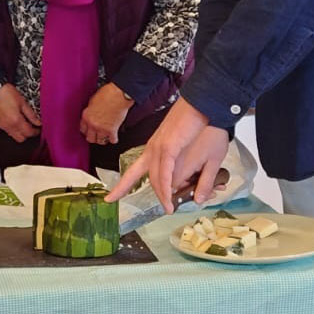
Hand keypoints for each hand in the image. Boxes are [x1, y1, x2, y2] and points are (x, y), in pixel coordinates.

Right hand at [0, 83, 40, 142]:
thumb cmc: (7, 93)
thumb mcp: (23, 103)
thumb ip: (31, 115)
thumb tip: (38, 122)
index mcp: (16, 121)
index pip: (28, 133)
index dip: (35, 132)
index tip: (38, 129)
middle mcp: (8, 126)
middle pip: (21, 139)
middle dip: (27, 134)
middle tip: (32, 127)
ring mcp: (2, 125)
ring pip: (13, 136)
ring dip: (20, 133)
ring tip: (23, 123)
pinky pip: (7, 131)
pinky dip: (13, 129)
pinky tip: (15, 121)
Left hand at [79, 83, 132, 146]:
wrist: (119, 95)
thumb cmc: (108, 94)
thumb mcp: (93, 100)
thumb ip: (90, 110)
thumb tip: (91, 113)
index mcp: (86, 116)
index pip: (82, 129)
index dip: (87, 130)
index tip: (89, 130)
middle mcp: (92, 124)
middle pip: (90, 138)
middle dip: (94, 137)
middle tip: (97, 134)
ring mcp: (102, 128)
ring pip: (100, 141)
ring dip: (103, 139)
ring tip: (105, 136)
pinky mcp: (112, 130)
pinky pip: (112, 140)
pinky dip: (114, 139)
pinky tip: (114, 136)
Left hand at [105, 97, 228, 211]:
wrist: (204, 106)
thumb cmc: (203, 127)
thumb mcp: (198, 156)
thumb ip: (195, 177)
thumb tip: (193, 194)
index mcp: (155, 150)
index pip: (133, 173)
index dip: (121, 187)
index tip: (109, 198)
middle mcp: (153, 150)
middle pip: (149, 179)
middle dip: (159, 195)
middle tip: (169, 207)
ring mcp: (159, 148)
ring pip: (155, 178)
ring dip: (163, 195)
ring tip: (170, 207)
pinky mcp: (168, 147)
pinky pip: (163, 173)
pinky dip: (165, 187)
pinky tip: (168, 197)